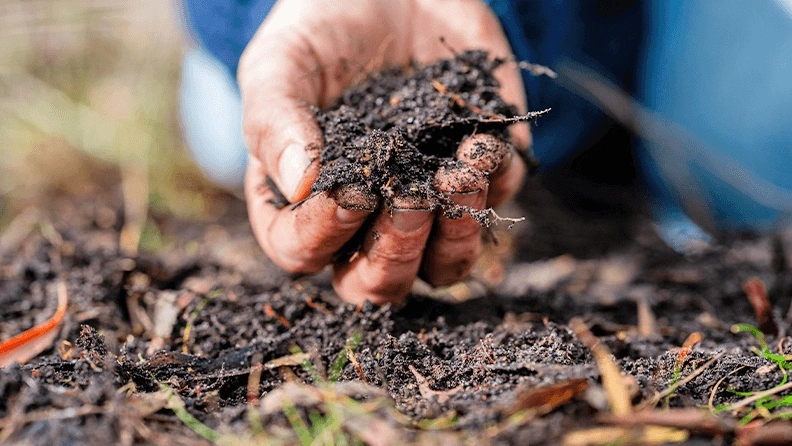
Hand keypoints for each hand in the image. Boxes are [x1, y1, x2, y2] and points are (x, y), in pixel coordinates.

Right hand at [239, 0, 529, 304]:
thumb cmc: (323, 30)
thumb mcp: (282, 63)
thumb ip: (275, 122)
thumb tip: (300, 185)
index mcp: (303, 202)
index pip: (302, 252)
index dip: (323, 235)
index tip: (348, 190)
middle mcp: (364, 219)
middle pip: (377, 283)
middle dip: (395, 251)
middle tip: (408, 196)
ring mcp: (425, 203)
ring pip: (442, 268)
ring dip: (454, 235)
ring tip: (457, 172)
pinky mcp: (478, 176)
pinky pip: (494, 206)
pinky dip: (493, 182)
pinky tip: (481, 140)